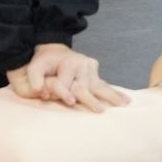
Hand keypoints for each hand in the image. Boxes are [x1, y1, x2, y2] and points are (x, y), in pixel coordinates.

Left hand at [6, 43, 128, 112]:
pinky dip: (115, 92)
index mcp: (67, 62)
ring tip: (123, 105)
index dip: (64, 92)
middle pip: (85, 86)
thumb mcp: (34, 67)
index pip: (65, 82)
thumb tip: (41, 91)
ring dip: (111, 96)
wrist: (54, 51)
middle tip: (99, 110)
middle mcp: (81, 64)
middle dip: (91, 99)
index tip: (70, 102)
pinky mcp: (95, 71)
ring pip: (99, 86)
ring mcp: (90, 67)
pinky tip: (126, 100)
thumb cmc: (43, 63)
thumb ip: (35, 78)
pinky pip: (104, 84)